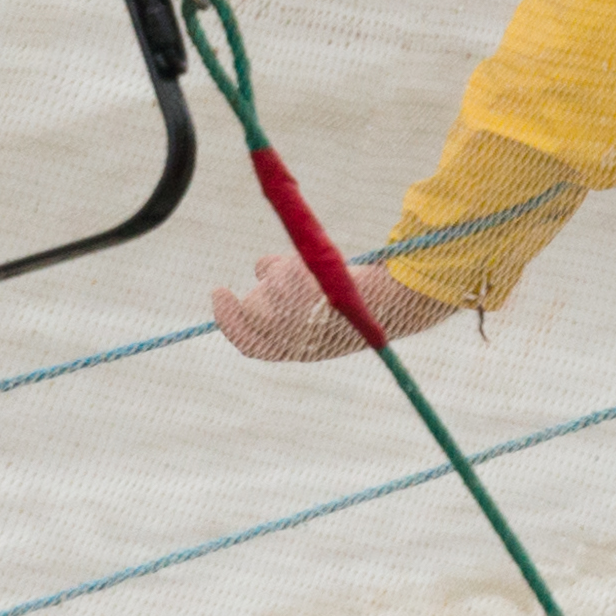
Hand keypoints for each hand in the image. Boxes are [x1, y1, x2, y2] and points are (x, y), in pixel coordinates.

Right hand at [216, 254, 435, 363]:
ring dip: (280, 274)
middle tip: (276, 279)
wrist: (395, 300)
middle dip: (259, 294)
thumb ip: (286, 302)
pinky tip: (306, 267)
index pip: (248, 343)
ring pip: (265, 287)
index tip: (220, 292)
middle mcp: (296, 338)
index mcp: (298, 350)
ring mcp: (302, 315)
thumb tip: (262, 274)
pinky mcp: (309, 291)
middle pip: (254, 312)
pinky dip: (283, 265)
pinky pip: (276, 271)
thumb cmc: (358, 304)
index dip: (228, 319)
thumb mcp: (318, 311)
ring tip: (306, 273)